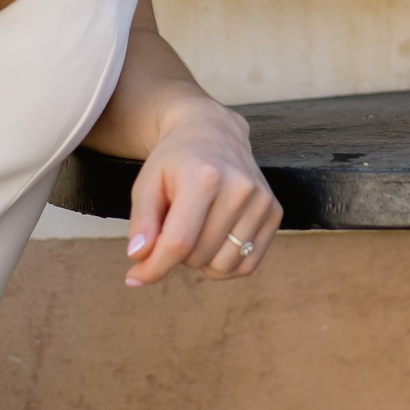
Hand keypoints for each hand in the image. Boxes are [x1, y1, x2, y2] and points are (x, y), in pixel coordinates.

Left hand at [124, 100, 281, 286]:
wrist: (213, 132)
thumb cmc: (175, 162)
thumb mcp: (146, 184)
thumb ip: (141, 222)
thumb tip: (139, 257)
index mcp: (204, 177)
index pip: (178, 243)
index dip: (154, 267)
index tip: (135, 277)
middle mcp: (239, 188)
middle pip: (198, 256)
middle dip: (177, 255)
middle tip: (174, 228)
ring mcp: (261, 200)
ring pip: (223, 265)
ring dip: (202, 261)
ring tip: (196, 232)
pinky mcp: (274, 212)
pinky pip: (248, 264)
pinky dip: (227, 265)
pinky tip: (215, 243)